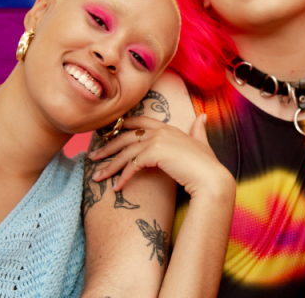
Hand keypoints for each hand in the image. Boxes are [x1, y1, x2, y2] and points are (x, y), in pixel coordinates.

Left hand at [90, 115, 234, 198]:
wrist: (210, 178)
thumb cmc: (207, 164)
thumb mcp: (201, 143)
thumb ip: (198, 130)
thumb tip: (202, 116)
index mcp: (169, 127)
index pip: (139, 122)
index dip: (122, 126)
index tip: (108, 134)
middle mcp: (161, 130)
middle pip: (126, 136)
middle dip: (107, 146)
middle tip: (93, 157)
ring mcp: (157, 140)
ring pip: (125, 152)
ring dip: (109, 165)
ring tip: (97, 177)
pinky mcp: (154, 153)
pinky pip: (131, 165)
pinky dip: (122, 177)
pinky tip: (116, 187)